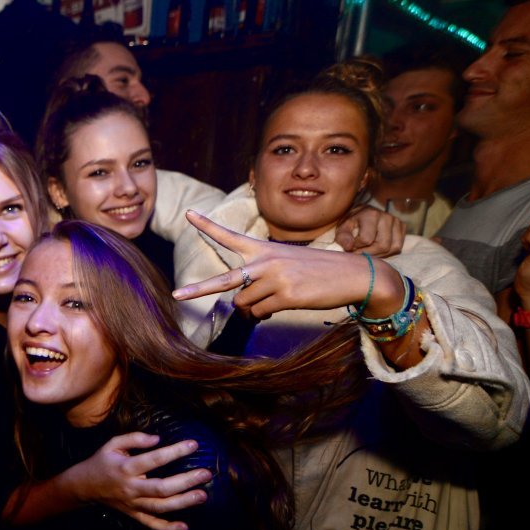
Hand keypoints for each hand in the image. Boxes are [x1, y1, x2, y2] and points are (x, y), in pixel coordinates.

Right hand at [63, 432, 212, 529]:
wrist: (84, 486)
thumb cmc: (101, 462)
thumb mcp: (112, 444)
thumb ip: (134, 439)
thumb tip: (157, 439)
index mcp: (126, 468)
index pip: (154, 459)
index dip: (175, 451)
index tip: (194, 445)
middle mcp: (131, 488)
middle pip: (162, 487)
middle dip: (186, 481)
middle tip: (206, 474)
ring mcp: (133, 504)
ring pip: (160, 507)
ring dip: (183, 503)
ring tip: (203, 496)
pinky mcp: (134, 515)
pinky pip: (151, 524)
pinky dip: (167, 528)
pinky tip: (184, 527)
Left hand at [173, 211, 403, 318]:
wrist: (353, 275)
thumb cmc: (317, 271)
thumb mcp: (286, 264)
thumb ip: (260, 278)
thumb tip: (243, 305)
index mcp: (264, 249)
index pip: (229, 235)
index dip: (206, 225)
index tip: (188, 214)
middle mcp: (265, 261)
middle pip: (224, 280)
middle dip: (197, 289)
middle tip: (177, 294)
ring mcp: (275, 277)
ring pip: (244, 304)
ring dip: (253, 309)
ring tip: (273, 301)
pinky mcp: (286, 295)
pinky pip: (261, 313)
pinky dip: (266, 315)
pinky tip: (282, 306)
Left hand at [334, 205, 405, 256]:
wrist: (361, 215)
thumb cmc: (351, 224)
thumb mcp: (342, 229)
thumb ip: (343, 238)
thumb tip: (349, 247)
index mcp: (371, 214)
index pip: (366, 239)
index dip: (357, 247)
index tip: (351, 246)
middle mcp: (387, 216)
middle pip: (383, 245)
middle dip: (370, 253)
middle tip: (360, 252)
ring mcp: (396, 221)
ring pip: (393, 248)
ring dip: (379, 254)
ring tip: (368, 250)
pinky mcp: (402, 227)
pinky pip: (398, 247)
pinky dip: (387, 252)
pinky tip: (377, 248)